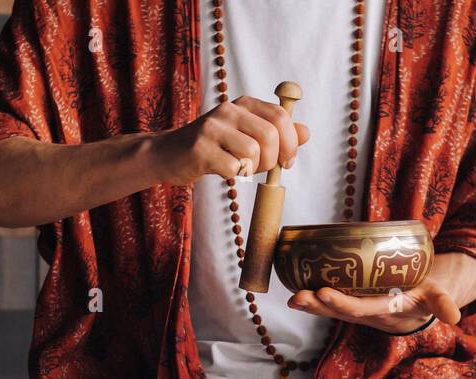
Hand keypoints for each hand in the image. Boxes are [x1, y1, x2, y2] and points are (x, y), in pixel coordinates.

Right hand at [152, 96, 309, 186]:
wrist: (170, 154)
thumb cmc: (213, 147)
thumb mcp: (246, 135)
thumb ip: (276, 133)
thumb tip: (306, 133)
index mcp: (243, 104)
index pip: (280, 116)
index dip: (291, 143)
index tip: (287, 161)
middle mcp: (228, 110)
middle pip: (270, 135)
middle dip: (273, 160)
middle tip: (262, 169)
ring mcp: (212, 128)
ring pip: (253, 152)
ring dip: (252, 170)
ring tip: (240, 169)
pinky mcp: (200, 149)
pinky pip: (233, 168)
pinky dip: (234, 176)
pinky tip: (222, 170)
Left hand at [286, 278, 462, 334]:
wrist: (420, 305)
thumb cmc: (427, 293)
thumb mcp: (437, 297)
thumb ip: (442, 304)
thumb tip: (454, 317)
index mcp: (385, 311)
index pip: (360, 308)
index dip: (341, 303)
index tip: (323, 293)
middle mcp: (368, 314)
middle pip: (339, 312)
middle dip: (318, 306)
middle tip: (298, 297)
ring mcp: (358, 310)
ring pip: (331, 310)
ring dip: (310, 305)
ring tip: (292, 299)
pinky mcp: (352, 303)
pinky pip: (329, 302)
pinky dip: (312, 299)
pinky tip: (294, 290)